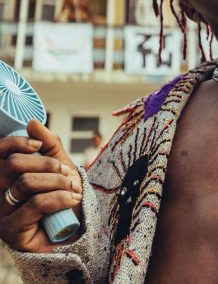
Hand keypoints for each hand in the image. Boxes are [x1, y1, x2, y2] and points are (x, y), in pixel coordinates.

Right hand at [0, 120, 81, 252]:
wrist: (74, 228)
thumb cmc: (63, 194)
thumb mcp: (59, 164)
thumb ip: (48, 144)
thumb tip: (32, 123)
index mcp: (3, 175)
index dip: (16, 142)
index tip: (38, 145)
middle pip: (13, 165)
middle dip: (47, 164)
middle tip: (65, 172)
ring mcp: (0, 213)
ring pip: (26, 183)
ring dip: (58, 181)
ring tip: (73, 187)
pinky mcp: (11, 231)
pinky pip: (36, 204)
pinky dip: (60, 198)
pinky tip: (73, 199)